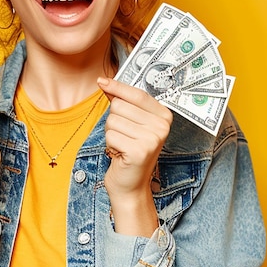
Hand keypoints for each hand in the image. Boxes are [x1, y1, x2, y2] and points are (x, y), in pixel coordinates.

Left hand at [97, 77, 172, 234]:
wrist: (130, 185)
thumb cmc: (129, 152)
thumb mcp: (131, 124)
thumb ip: (122, 102)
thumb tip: (105, 82)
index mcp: (164, 116)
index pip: (137, 94)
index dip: (117, 86)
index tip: (102, 81)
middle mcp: (162, 127)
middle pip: (120, 105)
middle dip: (114, 120)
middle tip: (124, 136)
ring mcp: (152, 139)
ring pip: (113, 120)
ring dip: (111, 134)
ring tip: (122, 145)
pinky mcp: (139, 151)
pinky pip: (111, 136)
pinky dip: (110, 145)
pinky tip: (120, 154)